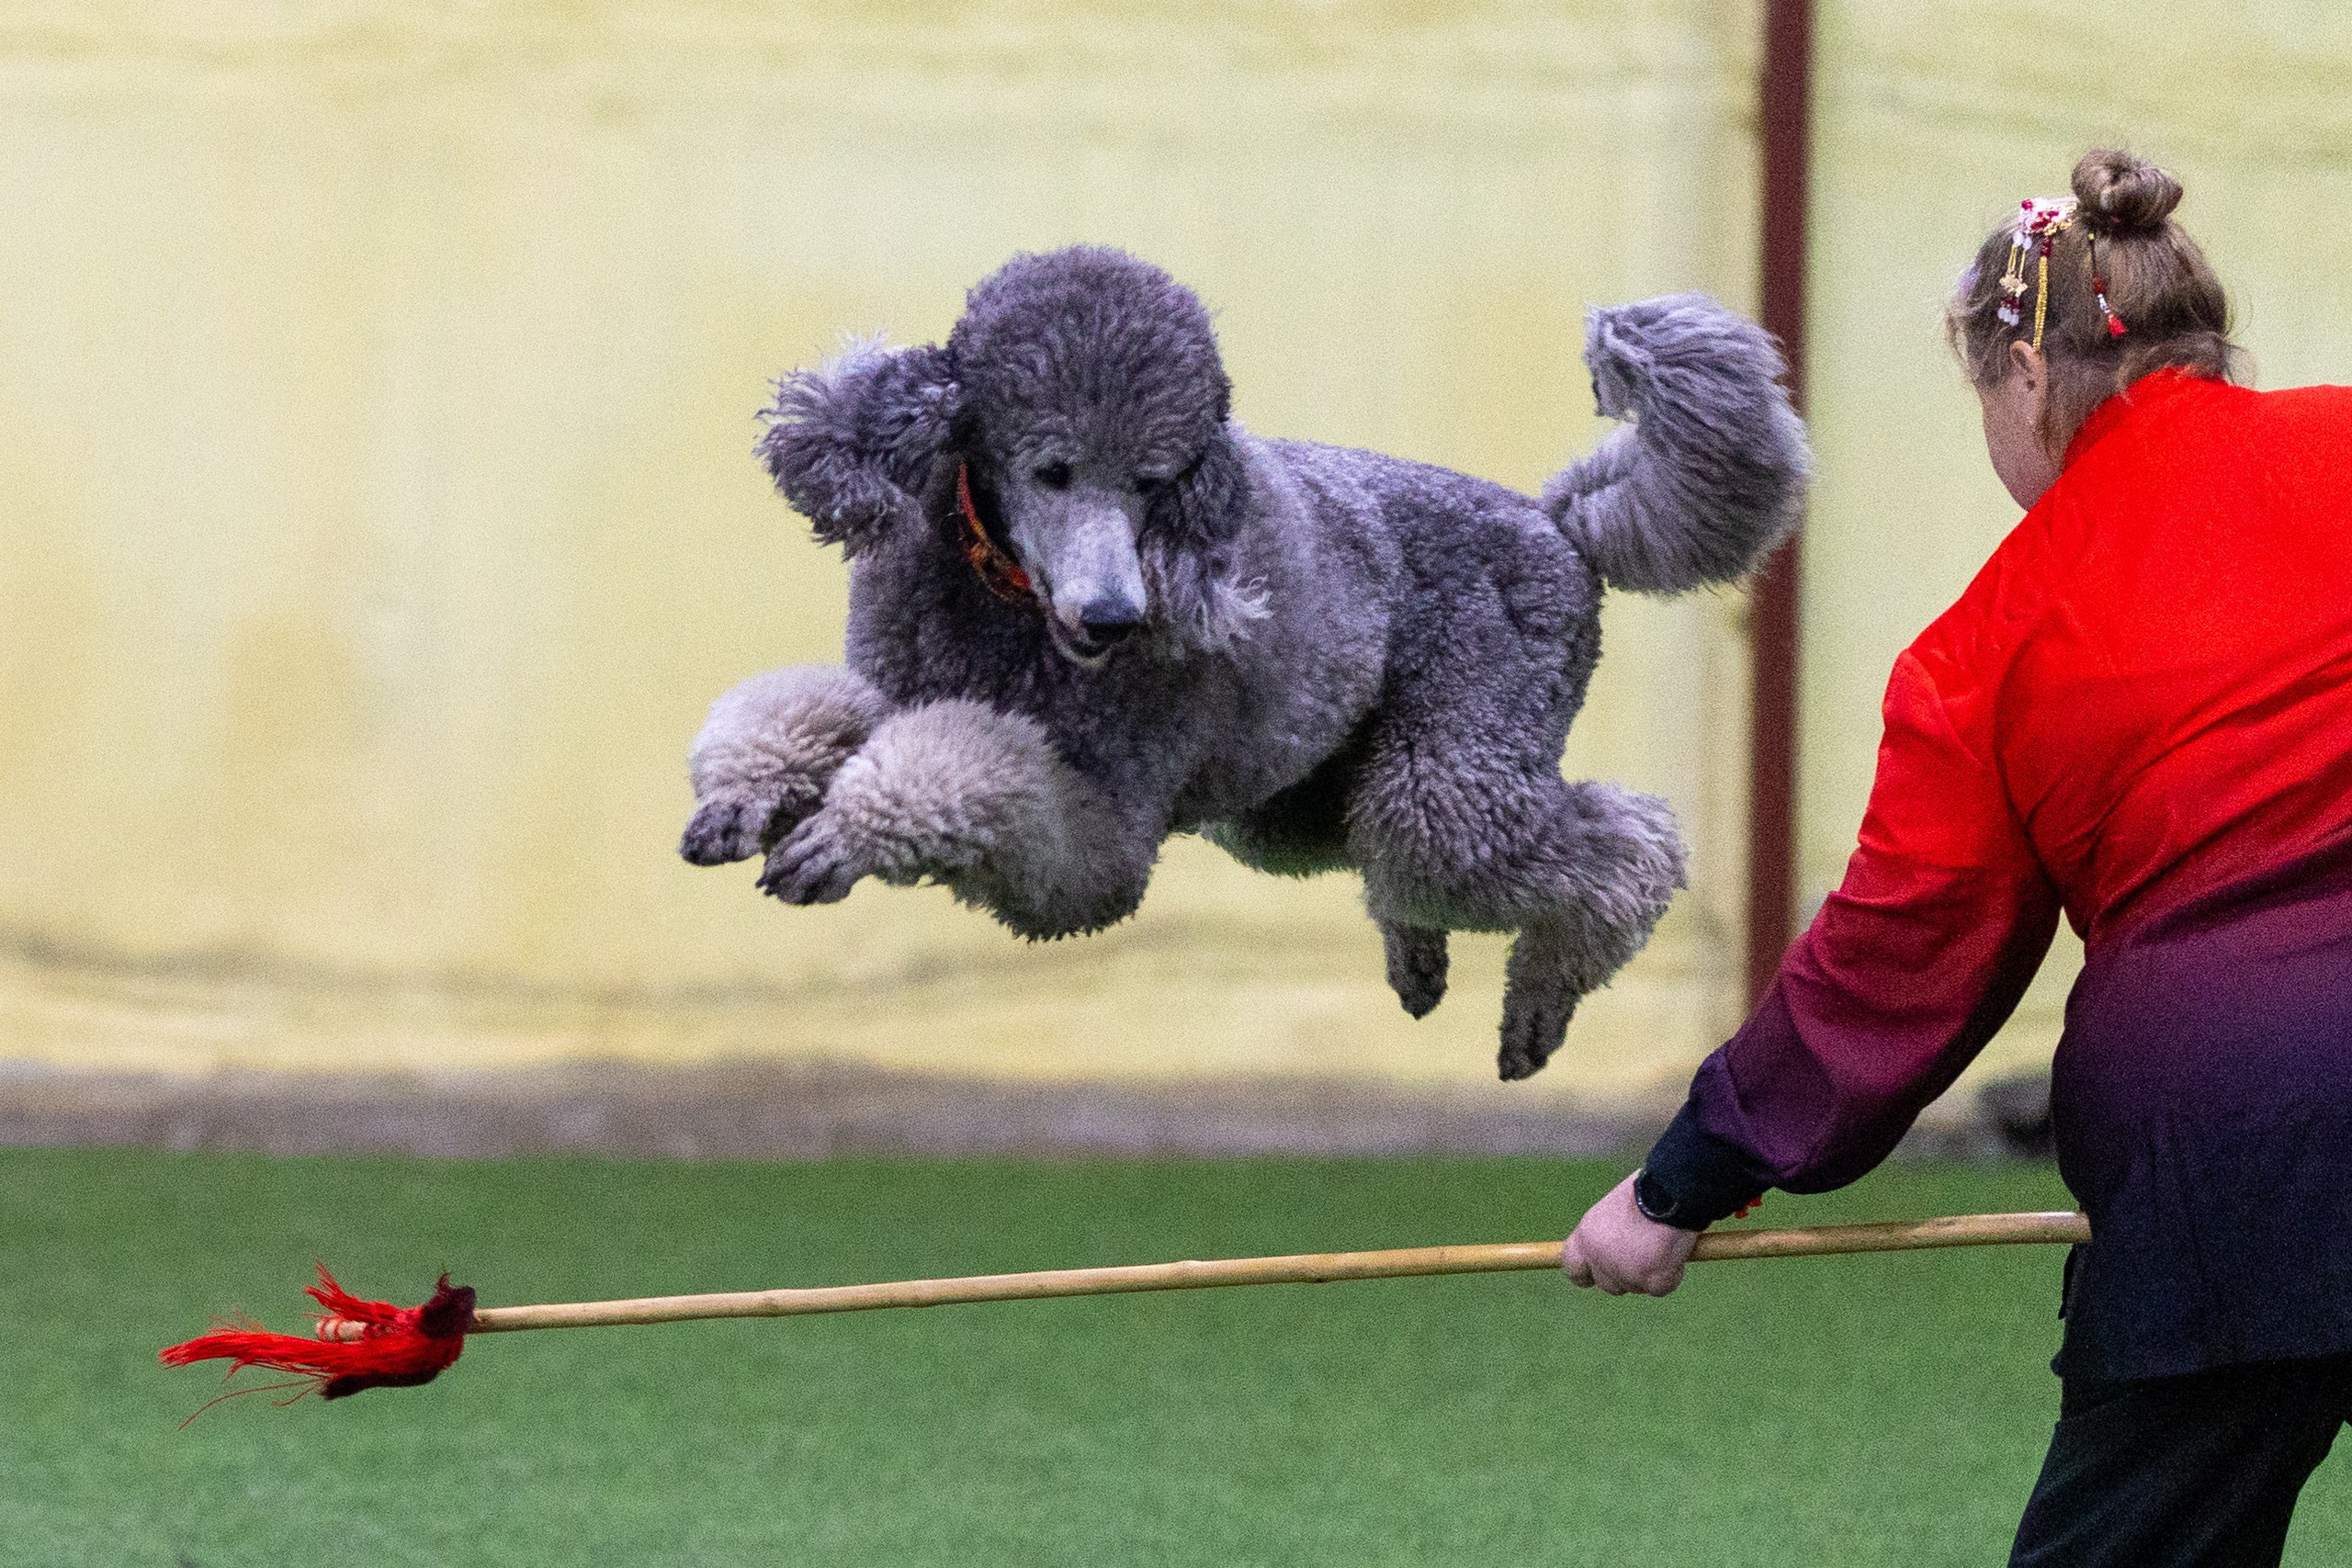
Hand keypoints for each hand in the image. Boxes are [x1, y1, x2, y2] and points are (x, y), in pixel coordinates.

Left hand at [1562, 1172, 1698, 1296]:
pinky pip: (1661, 1287)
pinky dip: (1671, 1274)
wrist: (1670, 1193)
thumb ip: (1610, 1232)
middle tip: (1643, 1255)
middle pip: (1607, 1284)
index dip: (1586, 1273)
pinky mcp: (1651, 1281)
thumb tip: (1618, 1245)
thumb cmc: (1647, 1191)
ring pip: (1637, 1286)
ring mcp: (1625, 1273)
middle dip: (1625, 1275)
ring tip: (1661, 1244)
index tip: (1595, 1274)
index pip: (1572, 1267)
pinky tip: (1674, 1251)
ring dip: (1649, 1273)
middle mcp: (1599, 1258)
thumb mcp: (1614, 1209)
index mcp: (1586, 1236)